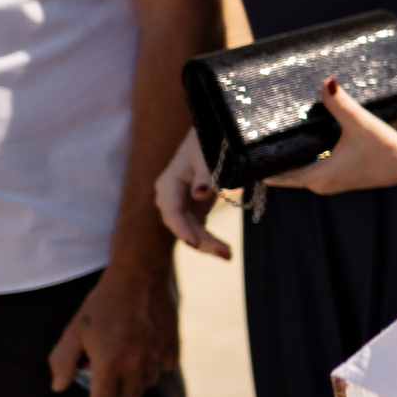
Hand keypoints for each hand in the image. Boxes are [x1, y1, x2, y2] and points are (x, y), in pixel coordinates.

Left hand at [48, 265, 179, 396]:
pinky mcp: (172, 344)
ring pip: (148, 383)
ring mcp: (157, 355)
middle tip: (107, 385)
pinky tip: (146, 354)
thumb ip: (63, 361)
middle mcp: (135, 364)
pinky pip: (166, 367)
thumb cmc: (102, 303)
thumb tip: (59, 386)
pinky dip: (156, 367)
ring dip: (135, 382)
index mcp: (109, 363)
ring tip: (126, 367)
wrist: (138, 276)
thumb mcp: (74, 330)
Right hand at [154, 134, 228, 260]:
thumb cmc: (204, 145)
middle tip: (225, 254)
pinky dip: (210, 240)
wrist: (206, 141)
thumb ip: (205, 176)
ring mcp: (181, 207)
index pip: (171, 211)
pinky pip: (199, 230)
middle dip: (202, 242)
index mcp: (168, 185)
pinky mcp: (192, 211)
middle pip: (182, 226)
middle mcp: (170, 199)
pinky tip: (225, 251)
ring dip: (208, 245)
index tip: (193, 242)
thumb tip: (199, 195)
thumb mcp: (206, 157)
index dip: (181, 228)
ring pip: (191, 231)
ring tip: (228, 255)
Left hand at [263, 79, 396, 194]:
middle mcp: (320, 184)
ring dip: (288, 154)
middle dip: (271, 154)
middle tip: (254, 130)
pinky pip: (310, 167)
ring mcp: (330, 182)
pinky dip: (302, 155)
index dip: (258, 162)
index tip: (241, 147)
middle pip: (284, 171)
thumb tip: (326, 82)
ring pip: (298, 169)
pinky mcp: (339, 176)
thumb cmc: (387, 147)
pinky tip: (301, 137)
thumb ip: (340, 104)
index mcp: (318, 177)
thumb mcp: (361, 123)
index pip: (275, 175)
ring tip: (274, 132)